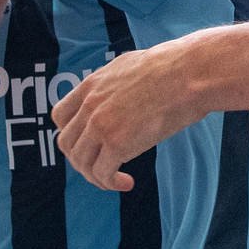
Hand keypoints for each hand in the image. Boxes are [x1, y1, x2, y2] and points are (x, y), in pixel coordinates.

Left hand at [53, 42, 198, 190]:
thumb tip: (119, 92)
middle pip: (67, 144)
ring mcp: (101, 125)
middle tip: (101, 165)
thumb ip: (113, 83)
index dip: (70, 133)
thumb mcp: (129, 66)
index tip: (86, 142)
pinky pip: (103, 173)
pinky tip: (127, 182)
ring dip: (96, 176)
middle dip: (81, 159)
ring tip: (114, 179)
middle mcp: (90, 106)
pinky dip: (111, 183)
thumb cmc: (171, 67)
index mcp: (91, 85)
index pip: (60, 116)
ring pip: (82, 162)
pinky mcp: (117, 144)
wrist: (188, 74)